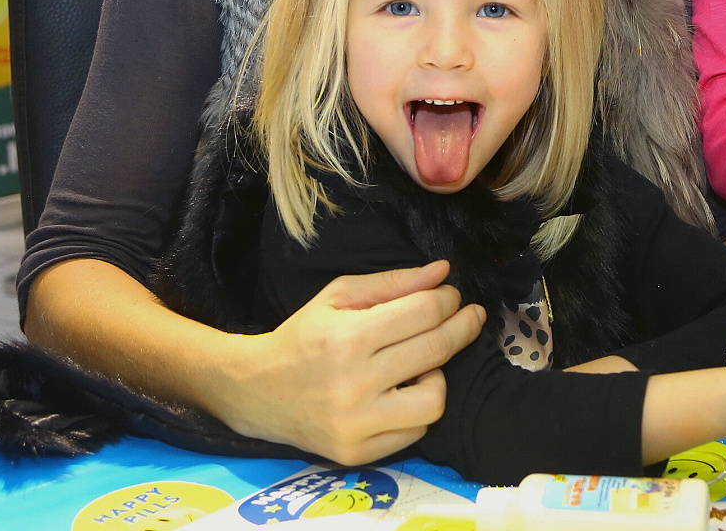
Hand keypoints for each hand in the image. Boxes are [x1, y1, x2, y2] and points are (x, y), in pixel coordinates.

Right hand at [216, 260, 486, 464]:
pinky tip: (402, 392)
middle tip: (469, 317)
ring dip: (438, 377)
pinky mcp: (356, 453)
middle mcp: (353, 383)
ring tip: (423, 365)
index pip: (423, 313)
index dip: (448, 300)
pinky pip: (415, 433)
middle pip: (435, 351)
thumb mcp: (339, 296)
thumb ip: (393, 282)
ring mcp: (355, 424)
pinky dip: (416, 410)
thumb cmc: (303, 337)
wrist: (256, 390)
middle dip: (463, 327)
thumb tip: (443, 272)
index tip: (453, 296)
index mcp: (348, 337)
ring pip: (434, 402)